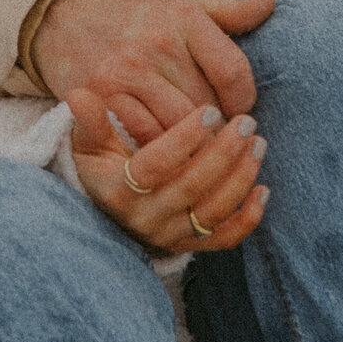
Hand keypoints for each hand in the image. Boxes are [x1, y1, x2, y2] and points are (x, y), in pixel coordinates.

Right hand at [30, 0, 268, 142]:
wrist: (62, 19)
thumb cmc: (132, 14)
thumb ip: (227, 9)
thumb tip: (268, 3)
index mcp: (182, 14)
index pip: (233, 70)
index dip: (245, 99)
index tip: (240, 109)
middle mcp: (155, 41)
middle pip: (207, 105)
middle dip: (220, 128)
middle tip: (224, 137)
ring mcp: (126, 70)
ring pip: (179, 127)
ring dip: (193, 144)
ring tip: (200, 149)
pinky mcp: (102, 95)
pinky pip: (144, 136)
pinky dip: (160, 148)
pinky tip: (167, 150)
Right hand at [68, 90, 268, 254]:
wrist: (107, 209)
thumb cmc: (100, 165)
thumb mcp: (88, 143)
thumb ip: (90, 120)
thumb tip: (79, 95)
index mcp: (119, 189)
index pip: (155, 165)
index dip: (183, 139)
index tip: (208, 111)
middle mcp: (145, 218)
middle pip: (191, 188)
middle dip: (223, 153)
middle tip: (246, 123)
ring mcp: (169, 236)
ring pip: (212, 212)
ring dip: (240, 178)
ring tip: (258, 143)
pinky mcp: (189, 246)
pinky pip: (224, 239)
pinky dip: (247, 218)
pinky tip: (263, 189)